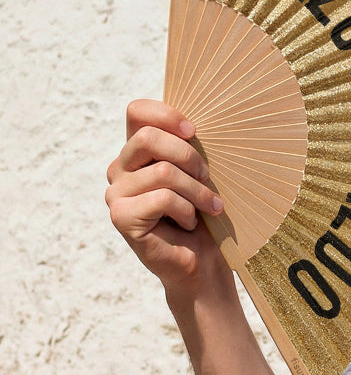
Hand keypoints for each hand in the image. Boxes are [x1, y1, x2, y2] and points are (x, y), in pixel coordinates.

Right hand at [105, 99, 228, 294]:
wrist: (201, 262)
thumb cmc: (203, 215)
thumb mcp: (199, 174)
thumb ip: (188, 147)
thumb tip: (195, 124)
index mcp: (137, 152)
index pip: (137, 112)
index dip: (166, 114)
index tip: (194, 132)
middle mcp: (120, 169)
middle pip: (147, 138)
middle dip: (188, 156)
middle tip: (208, 177)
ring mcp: (116, 193)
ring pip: (163, 172)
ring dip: (197, 192)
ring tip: (209, 208)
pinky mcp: (120, 217)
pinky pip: (162, 198)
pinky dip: (187, 211)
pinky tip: (190, 224)